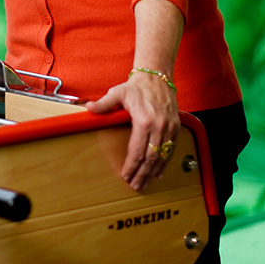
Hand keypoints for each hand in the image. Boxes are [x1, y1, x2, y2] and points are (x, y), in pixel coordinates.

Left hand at [85, 72, 178, 190]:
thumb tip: (89, 108)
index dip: (131, 166)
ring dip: (153, 172)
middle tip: (135, 186)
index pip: (137, 151)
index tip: (125, 176)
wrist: (158, 77)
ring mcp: (169, 128)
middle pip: (150, 158)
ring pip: (162, 156)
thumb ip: (104, 103)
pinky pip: (171, 149)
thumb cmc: (137, 86)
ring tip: (145, 184)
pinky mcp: (175, 127)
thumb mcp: (118, 92)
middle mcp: (159, 127)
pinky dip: (165, 163)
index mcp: (144, 121)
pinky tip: (159, 172)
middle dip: (142, 174)